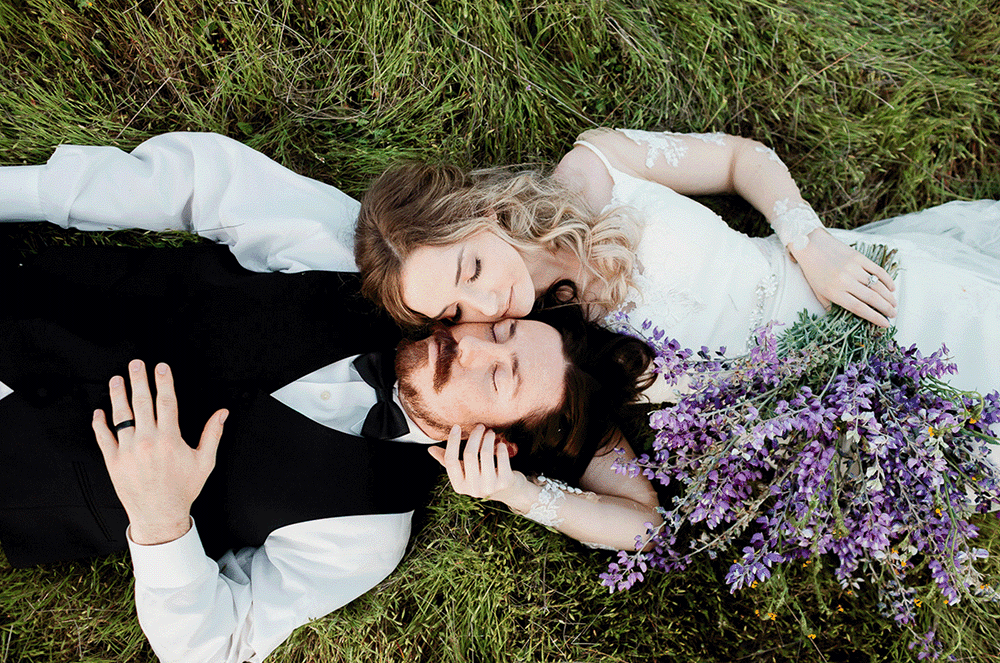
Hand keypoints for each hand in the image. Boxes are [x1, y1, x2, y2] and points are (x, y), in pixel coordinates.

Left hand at [92, 360, 226, 544]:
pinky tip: (99, 412)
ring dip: (117, 395)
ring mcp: (128, 451)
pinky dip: (99, 424)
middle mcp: (147, 442)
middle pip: (142, 403)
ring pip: (121, 416)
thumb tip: (222, 413)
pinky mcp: (114, 462)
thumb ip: (212, 434)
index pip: (166, 402)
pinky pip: (103, 438)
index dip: (164, 382)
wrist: (159, 515)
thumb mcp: (204, 461)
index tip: (161, 368)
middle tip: (136, 364)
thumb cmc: (183, 489)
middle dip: (139, 380)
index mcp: (170, 439)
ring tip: (116, 380)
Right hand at [428, 424, 528, 506]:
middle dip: (475, 436)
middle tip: (480, 426)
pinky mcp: (505, 482)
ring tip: (490, 432)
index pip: (450, 461)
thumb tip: (430, 449)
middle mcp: (473, 489)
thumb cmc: (482, 477)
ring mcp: (490, 486)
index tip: (456, 427)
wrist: (508, 492)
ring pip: (486, 454)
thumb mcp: (465, 472)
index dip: (452, 442)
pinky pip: (502, 457)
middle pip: (469, 455)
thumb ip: (448, 461)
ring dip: (488, 438)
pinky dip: (501, 447)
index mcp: (459, 486)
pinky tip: (500, 444)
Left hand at [790, 228, 896, 326]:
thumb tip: (843, 318)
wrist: (810, 245)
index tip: (885, 324)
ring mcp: (853, 268)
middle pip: (872, 298)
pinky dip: (887, 280)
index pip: (859, 308)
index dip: (875, 317)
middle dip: (886, 309)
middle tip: (893, 314)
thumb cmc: (813, 270)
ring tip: (894, 304)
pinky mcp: (859, 257)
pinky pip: (877, 271)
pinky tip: (891, 287)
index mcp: (834, 292)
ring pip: (877, 285)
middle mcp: (845, 281)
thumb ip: (830, 305)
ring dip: (889, 296)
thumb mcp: (817, 292)